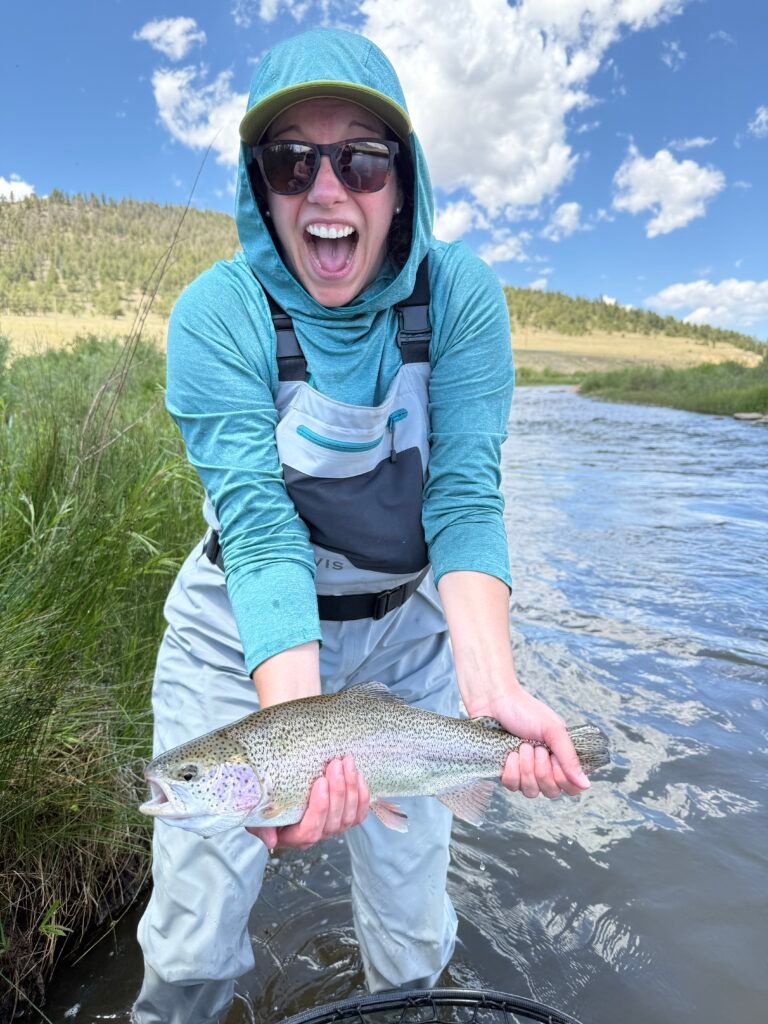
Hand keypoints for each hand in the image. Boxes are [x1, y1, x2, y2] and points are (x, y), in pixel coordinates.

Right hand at [246, 755, 368, 850]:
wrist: (279, 792)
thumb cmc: (267, 803)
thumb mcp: (256, 814)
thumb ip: (260, 827)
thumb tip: (269, 841)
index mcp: (295, 837)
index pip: (311, 830)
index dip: (320, 807)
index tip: (321, 782)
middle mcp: (317, 835)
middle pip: (334, 820)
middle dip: (338, 790)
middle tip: (336, 763)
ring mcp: (333, 827)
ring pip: (349, 815)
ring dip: (351, 787)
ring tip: (347, 762)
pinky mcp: (346, 817)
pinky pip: (360, 813)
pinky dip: (362, 795)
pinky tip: (358, 775)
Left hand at [472, 690, 590, 799]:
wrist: (494, 701)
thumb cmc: (525, 711)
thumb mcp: (553, 730)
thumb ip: (569, 758)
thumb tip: (585, 785)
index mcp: (559, 757)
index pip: (571, 788)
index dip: (564, 780)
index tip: (554, 759)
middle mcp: (543, 768)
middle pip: (550, 792)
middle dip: (542, 771)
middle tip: (536, 748)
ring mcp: (524, 772)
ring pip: (531, 792)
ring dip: (526, 769)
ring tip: (522, 747)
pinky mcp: (505, 772)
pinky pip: (512, 786)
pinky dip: (511, 770)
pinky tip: (510, 754)